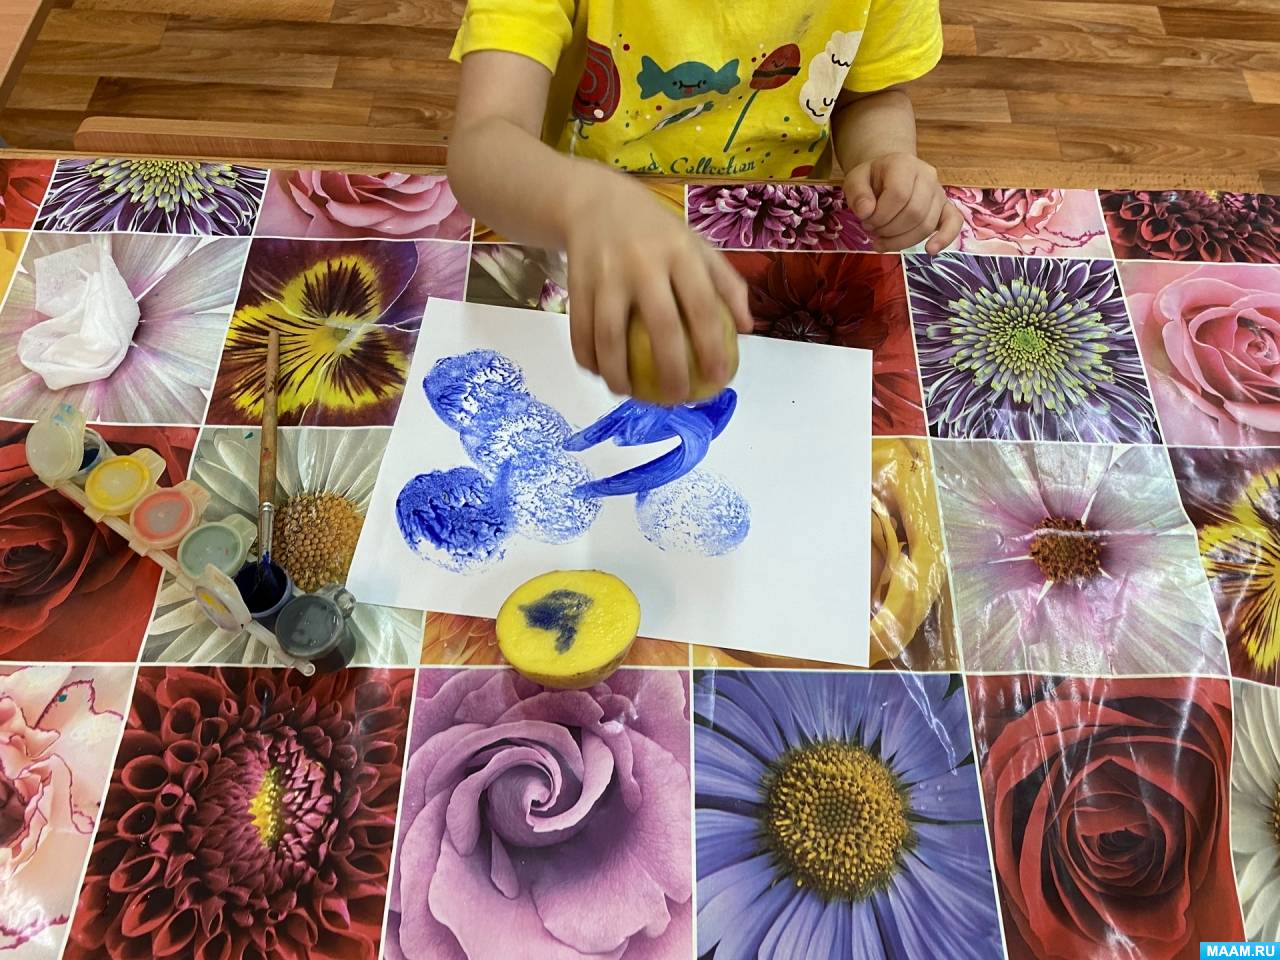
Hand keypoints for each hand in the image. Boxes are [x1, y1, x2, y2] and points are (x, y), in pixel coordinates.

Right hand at [564, 171, 751, 402]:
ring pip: (609, 335)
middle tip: (675, 399)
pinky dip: (587, 357)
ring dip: (618, 373)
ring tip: (628, 394)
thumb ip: (725, 283)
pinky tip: (599, 374)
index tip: (717, 380)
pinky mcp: (577, 282)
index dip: (712, 349)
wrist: (595, 201)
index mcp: (681, 253)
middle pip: (660, 327)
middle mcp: (644, 263)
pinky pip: (580, 330)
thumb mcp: (696, 244)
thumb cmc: (656, 231)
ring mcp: (607, 273)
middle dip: (670, 371)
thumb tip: (747, 330)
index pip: (702, 308)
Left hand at [844, 152, 962, 253]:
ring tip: (884, 239)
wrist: (888, 175)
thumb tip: (866, 212)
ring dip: (902, 240)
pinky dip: (944, 238)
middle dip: (889, 230)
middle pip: (914, 213)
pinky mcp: (946, 208)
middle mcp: (927, 176)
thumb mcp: (855, 180)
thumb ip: (857, 194)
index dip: (880, 215)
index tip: (866, 220)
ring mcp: (939, 192)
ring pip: (926, 224)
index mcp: (904, 164)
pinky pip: (954, 223)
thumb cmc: (871, 179)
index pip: (898, 194)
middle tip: (873, 229)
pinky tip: (930, 250)